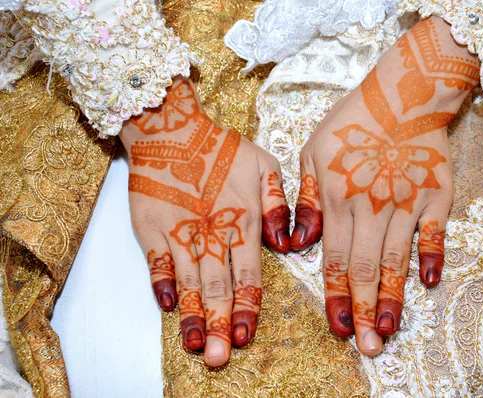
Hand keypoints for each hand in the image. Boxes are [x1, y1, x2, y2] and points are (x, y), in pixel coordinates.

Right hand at [120, 76, 290, 366]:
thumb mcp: (264, 165)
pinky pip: (156, 261)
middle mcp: (212, 231)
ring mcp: (179, 231)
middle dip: (218, 322)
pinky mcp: (152, 227)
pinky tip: (167, 306)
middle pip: (217, 285)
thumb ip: (280, 203)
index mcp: (243, 220)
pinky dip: (162, 283)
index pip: (248, 273)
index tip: (245, 334)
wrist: (172, 130)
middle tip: (218, 356)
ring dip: (192, 313)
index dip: (246, 306)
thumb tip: (290, 242)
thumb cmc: (222, 149)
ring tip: (193, 342)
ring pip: (188, 280)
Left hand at [290, 17, 479, 354]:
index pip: (334, 259)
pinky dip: (432, 257)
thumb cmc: (351, 123)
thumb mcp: (312, 152)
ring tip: (391, 327)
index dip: (335, 296)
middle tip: (367, 346)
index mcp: (338, 200)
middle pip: (366, 268)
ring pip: (397, 259)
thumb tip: (295, 243)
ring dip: (393, 296)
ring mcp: (407, 203)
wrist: (403, 94)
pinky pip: (435, 233)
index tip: (339, 327)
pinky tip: (429, 283)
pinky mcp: (437, 196)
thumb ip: (305, 200)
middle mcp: (371, 207)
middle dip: (364, 309)